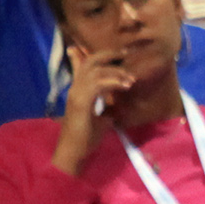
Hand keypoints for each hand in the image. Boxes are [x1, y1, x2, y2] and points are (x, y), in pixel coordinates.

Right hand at [54, 47, 133, 172]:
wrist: (74, 152)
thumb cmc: (86, 137)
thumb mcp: (102, 118)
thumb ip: (107, 107)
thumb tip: (118, 104)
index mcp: (78, 90)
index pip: (82, 65)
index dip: (97, 54)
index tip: (115, 51)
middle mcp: (75, 88)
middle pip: (89, 61)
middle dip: (108, 54)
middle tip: (125, 53)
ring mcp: (76, 93)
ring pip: (94, 70)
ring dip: (115, 72)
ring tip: (130, 79)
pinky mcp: (81, 102)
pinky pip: (96, 84)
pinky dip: (112, 82)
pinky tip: (124, 86)